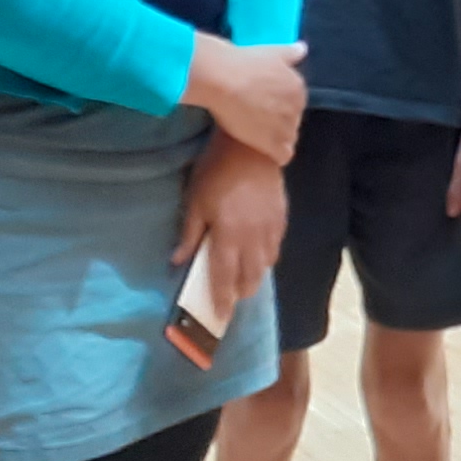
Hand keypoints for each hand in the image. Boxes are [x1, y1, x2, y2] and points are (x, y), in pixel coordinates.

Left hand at [172, 136, 290, 324]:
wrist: (251, 145)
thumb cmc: (216, 171)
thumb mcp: (195, 201)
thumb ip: (189, 234)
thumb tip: (177, 261)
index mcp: (229, 236)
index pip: (225, 277)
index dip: (222, 298)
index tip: (220, 315)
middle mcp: (253, 238)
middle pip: (251, 277)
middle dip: (242, 291)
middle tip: (232, 298)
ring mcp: (271, 228)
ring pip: (267, 264)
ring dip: (255, 275)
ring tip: (245, 279)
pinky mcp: (282, 217)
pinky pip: (276, 246)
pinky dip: (267, 257)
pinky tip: (259, 255)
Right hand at [185, 35, 309, 160]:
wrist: (223, 79)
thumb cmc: (244, 61)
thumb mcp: (272, 51)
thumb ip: (290, 53)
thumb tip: (302, 49)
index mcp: (298, 87)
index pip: (295, 102)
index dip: (279, 105)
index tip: (263, 104)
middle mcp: (297, 107)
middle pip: (292, 121)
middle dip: (279, 122)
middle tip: (256, 118)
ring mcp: (287, 127)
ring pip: (289, 138)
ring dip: (277, 139)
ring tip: (257, 135)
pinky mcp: (273, 143)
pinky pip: (284, 155)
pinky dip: (275, 155)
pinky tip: (262, 150)